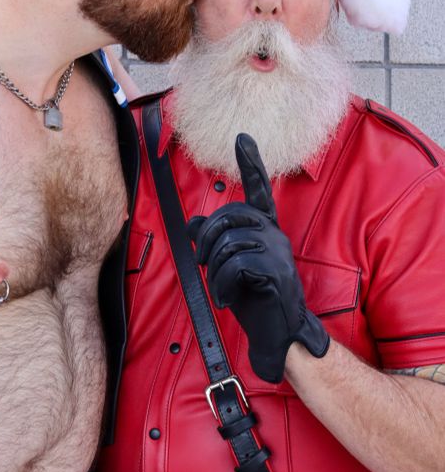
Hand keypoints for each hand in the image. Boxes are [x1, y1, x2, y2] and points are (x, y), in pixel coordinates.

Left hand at [188, 133, 328, 382]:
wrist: (277, 333)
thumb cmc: (253, 299)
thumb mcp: (227, 268)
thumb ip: (213, 244)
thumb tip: (193, 224)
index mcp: (265, 230)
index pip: (258, 191)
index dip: (251, 164)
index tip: (243, 138)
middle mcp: (274, 234)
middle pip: (228, 218)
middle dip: (207, 244)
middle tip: (204, 269)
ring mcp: (278, 252)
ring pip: (228, 244)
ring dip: (213, 272)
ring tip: (221, 291)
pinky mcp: (277, 272)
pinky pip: (236, 265)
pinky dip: (223, 286)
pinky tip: (229, 301)